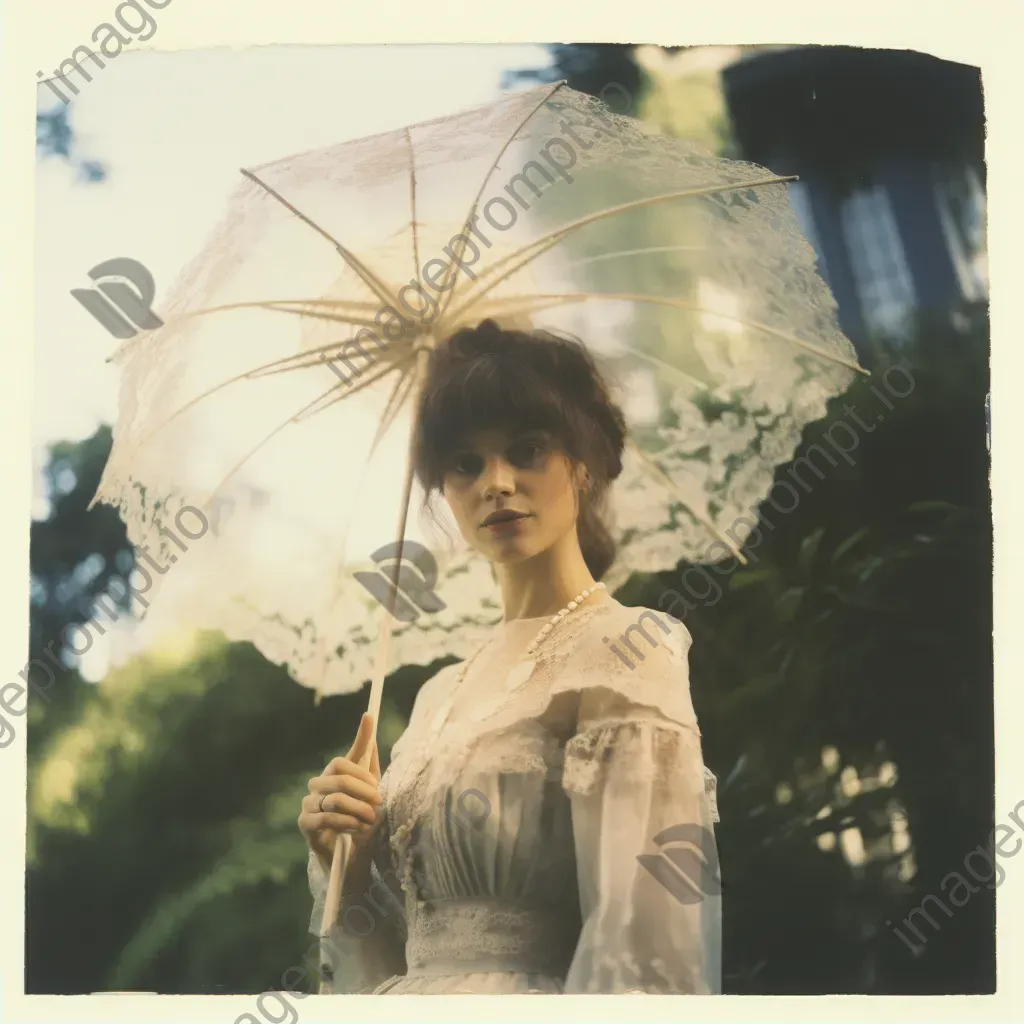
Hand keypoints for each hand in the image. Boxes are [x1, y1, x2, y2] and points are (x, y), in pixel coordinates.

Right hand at [299, 712, 382, 868]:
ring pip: (335, 797)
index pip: (343, 758)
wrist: (351, 858)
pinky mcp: (305, 824)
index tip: (370, 719)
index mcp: (334, 777)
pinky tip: (357, 828)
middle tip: (379, 800)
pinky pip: (326, 817)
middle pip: (339, 775)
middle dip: (364, 788)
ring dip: (359, 809)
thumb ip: (368, 760)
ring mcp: (309, 804)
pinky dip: (347, 822)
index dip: (359, 741)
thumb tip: (369, 719)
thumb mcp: (370, 790)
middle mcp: (318, 786)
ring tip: (370, 820)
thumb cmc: (361, 820)